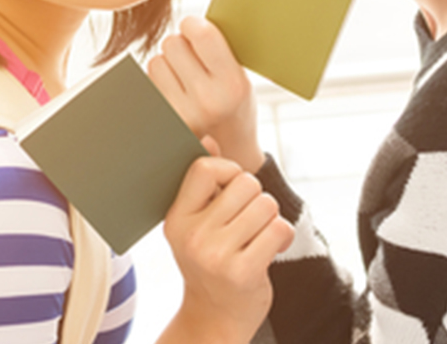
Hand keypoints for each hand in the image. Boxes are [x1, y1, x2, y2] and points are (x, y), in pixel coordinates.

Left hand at [148, 17, 264, 172]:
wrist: (228, 148)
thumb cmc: (232, 100)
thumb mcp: (239, 75)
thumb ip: (218, 47)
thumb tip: (189, 18)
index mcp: (232, 85)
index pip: (200, 33)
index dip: (193, 25)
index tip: (196, 30)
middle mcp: (207, 101)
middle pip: (173, 42)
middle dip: (182, 45)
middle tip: (196, 63)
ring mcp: (181, 114)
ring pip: (156, 60)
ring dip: (168, 64)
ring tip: (187, 81)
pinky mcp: (161, 120)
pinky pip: (148, 80)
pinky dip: (159, 81)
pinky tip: (176, 95)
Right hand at [163, 154, 293, 343]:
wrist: (213, 320)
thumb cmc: (208, 261)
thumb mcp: (195, 223)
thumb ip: (203, 183)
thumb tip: (208, 139)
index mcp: (176, 218)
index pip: (205, 168)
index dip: (228, 170)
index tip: (231, 189)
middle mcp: (192, 235)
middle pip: (244, 183)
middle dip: (255, 196)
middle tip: (248, 219)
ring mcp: (216, 256)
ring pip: (266, 205)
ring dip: (271, 217)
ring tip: (258, 235)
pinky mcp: (243, 273)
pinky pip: (278, 229)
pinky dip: (282, 235)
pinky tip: (272, 248)